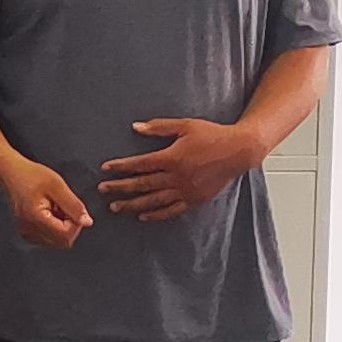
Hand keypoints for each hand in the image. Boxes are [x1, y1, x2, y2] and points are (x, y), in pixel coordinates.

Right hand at [0, 159, 93, 249]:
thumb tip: (87, 222)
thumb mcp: (57, 185)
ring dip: (62, 227)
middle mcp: (29, 230)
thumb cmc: (31, 176)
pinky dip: (54, 228)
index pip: (66, 235)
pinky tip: (49, 214)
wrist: (11, 174)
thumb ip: (73, 205)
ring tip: (55, 209)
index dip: (76, 223)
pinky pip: (49, 238)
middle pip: (63, 241)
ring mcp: (27, 233)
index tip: (72, 208)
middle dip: (70, 226)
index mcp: (36, 218)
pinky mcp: (27, 233)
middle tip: (63, 207)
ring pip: (57, 242)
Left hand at [100, 117, 260, 222]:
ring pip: (154, 201)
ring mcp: (186, 191)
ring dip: (132, 204)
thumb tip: (135, 127)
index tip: (105, 169)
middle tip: (102, 190)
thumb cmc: (212, 135)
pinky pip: (172, 211)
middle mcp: (177, 177)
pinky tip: (143, 216)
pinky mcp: (195, 200)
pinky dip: (156, 214)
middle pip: (142, 184)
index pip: (140, 164)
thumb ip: (159, 127)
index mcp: (172, 158)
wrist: (239, 151)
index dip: (121, 167)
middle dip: (120, 187)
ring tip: (116, 207)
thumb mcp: (185, 125)